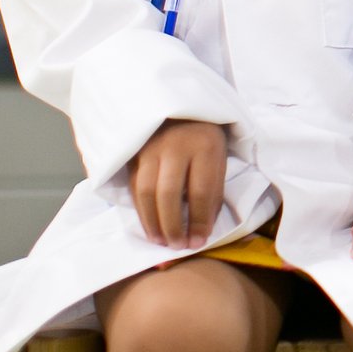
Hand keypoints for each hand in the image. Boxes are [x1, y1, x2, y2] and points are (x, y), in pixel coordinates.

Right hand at [131, 119, 228, 247]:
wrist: (180, 105)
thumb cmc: (205, 136)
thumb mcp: (219, 156)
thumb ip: (213, 189)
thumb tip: (203, 229)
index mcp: (205, 145)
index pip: (201, 191)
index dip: (199, 221)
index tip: (199, 242)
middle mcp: (176, 146)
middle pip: (169, 194)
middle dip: (172, 226)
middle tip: (177, 246)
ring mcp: (151, 148)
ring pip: (145, 192)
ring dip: (152, 222)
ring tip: (160, 241)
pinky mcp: (134, 152)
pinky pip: (134, 186)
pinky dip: (140, 210)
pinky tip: (149, 225)